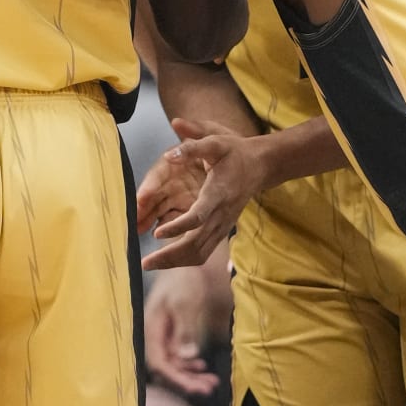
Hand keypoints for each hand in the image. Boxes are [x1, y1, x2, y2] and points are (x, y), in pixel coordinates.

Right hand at [143, 267, 216, 397]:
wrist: (185, 264)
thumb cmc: (182, 280)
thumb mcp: (185, 303)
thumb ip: (185, 330)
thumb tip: (187, 357)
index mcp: (151, 329)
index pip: (159, 363)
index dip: (176, 379)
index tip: (195, 388)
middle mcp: (155, 336)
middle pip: (166, 368)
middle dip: (186, 381)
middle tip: (208, 390)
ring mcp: (163, 337)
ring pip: (174, 365)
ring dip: (191, 376)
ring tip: (212, 382)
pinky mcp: (172, 336)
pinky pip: (179, 357)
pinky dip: (190, 366)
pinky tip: (203, 367)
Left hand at [145, 118, 261, 270]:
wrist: (260, 165)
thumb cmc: (235, 151)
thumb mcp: (216, 140)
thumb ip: (193, 146)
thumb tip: (170, 153)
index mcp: (218, 193)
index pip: (198, 216)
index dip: (178, 227)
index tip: (157, 234)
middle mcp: (221, 214)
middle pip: (196, 244)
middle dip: (170, 256)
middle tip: (144, 263)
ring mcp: (223, 225)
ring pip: (200, 253)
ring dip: (175, 262)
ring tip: (150, 264)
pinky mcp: (222, 230)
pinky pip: (203, 251)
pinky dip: (185, 259)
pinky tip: (166, 260)